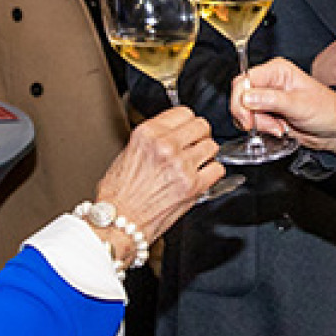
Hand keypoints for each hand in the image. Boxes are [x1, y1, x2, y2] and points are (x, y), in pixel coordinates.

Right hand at [92, 107, 222, 246]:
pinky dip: (212, 173)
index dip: (186, 123)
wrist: (118, 222)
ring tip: (195, 163)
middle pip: (201, 126)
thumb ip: (153, 139)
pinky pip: (217, 169)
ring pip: (212, 146)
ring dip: (206, 154)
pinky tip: (201, 177)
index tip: (187, 129)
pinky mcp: (193, 185)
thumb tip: (172, 134)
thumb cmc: (118, 194)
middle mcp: (165, 146)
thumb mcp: (128, 153)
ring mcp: (181, 165)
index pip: (183, 113)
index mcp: (147, 134)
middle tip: (194, 146)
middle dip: (199, 136)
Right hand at [232, 58, 335, 153]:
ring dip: (257, 124)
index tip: (249, 119)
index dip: (241, 100)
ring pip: (243, 111)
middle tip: (270, 126)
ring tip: (278, 127)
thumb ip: (272, 100)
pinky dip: (260, 129)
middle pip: (240, 96)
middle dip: (250, 115)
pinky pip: (250, 121)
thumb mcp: (300, 104)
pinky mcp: (267, 113)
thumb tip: (247, 97)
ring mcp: (267, 98)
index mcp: (277, 70)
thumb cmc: (327, 110)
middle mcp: (270, 81)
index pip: (244, 80)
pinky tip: (277, 129)